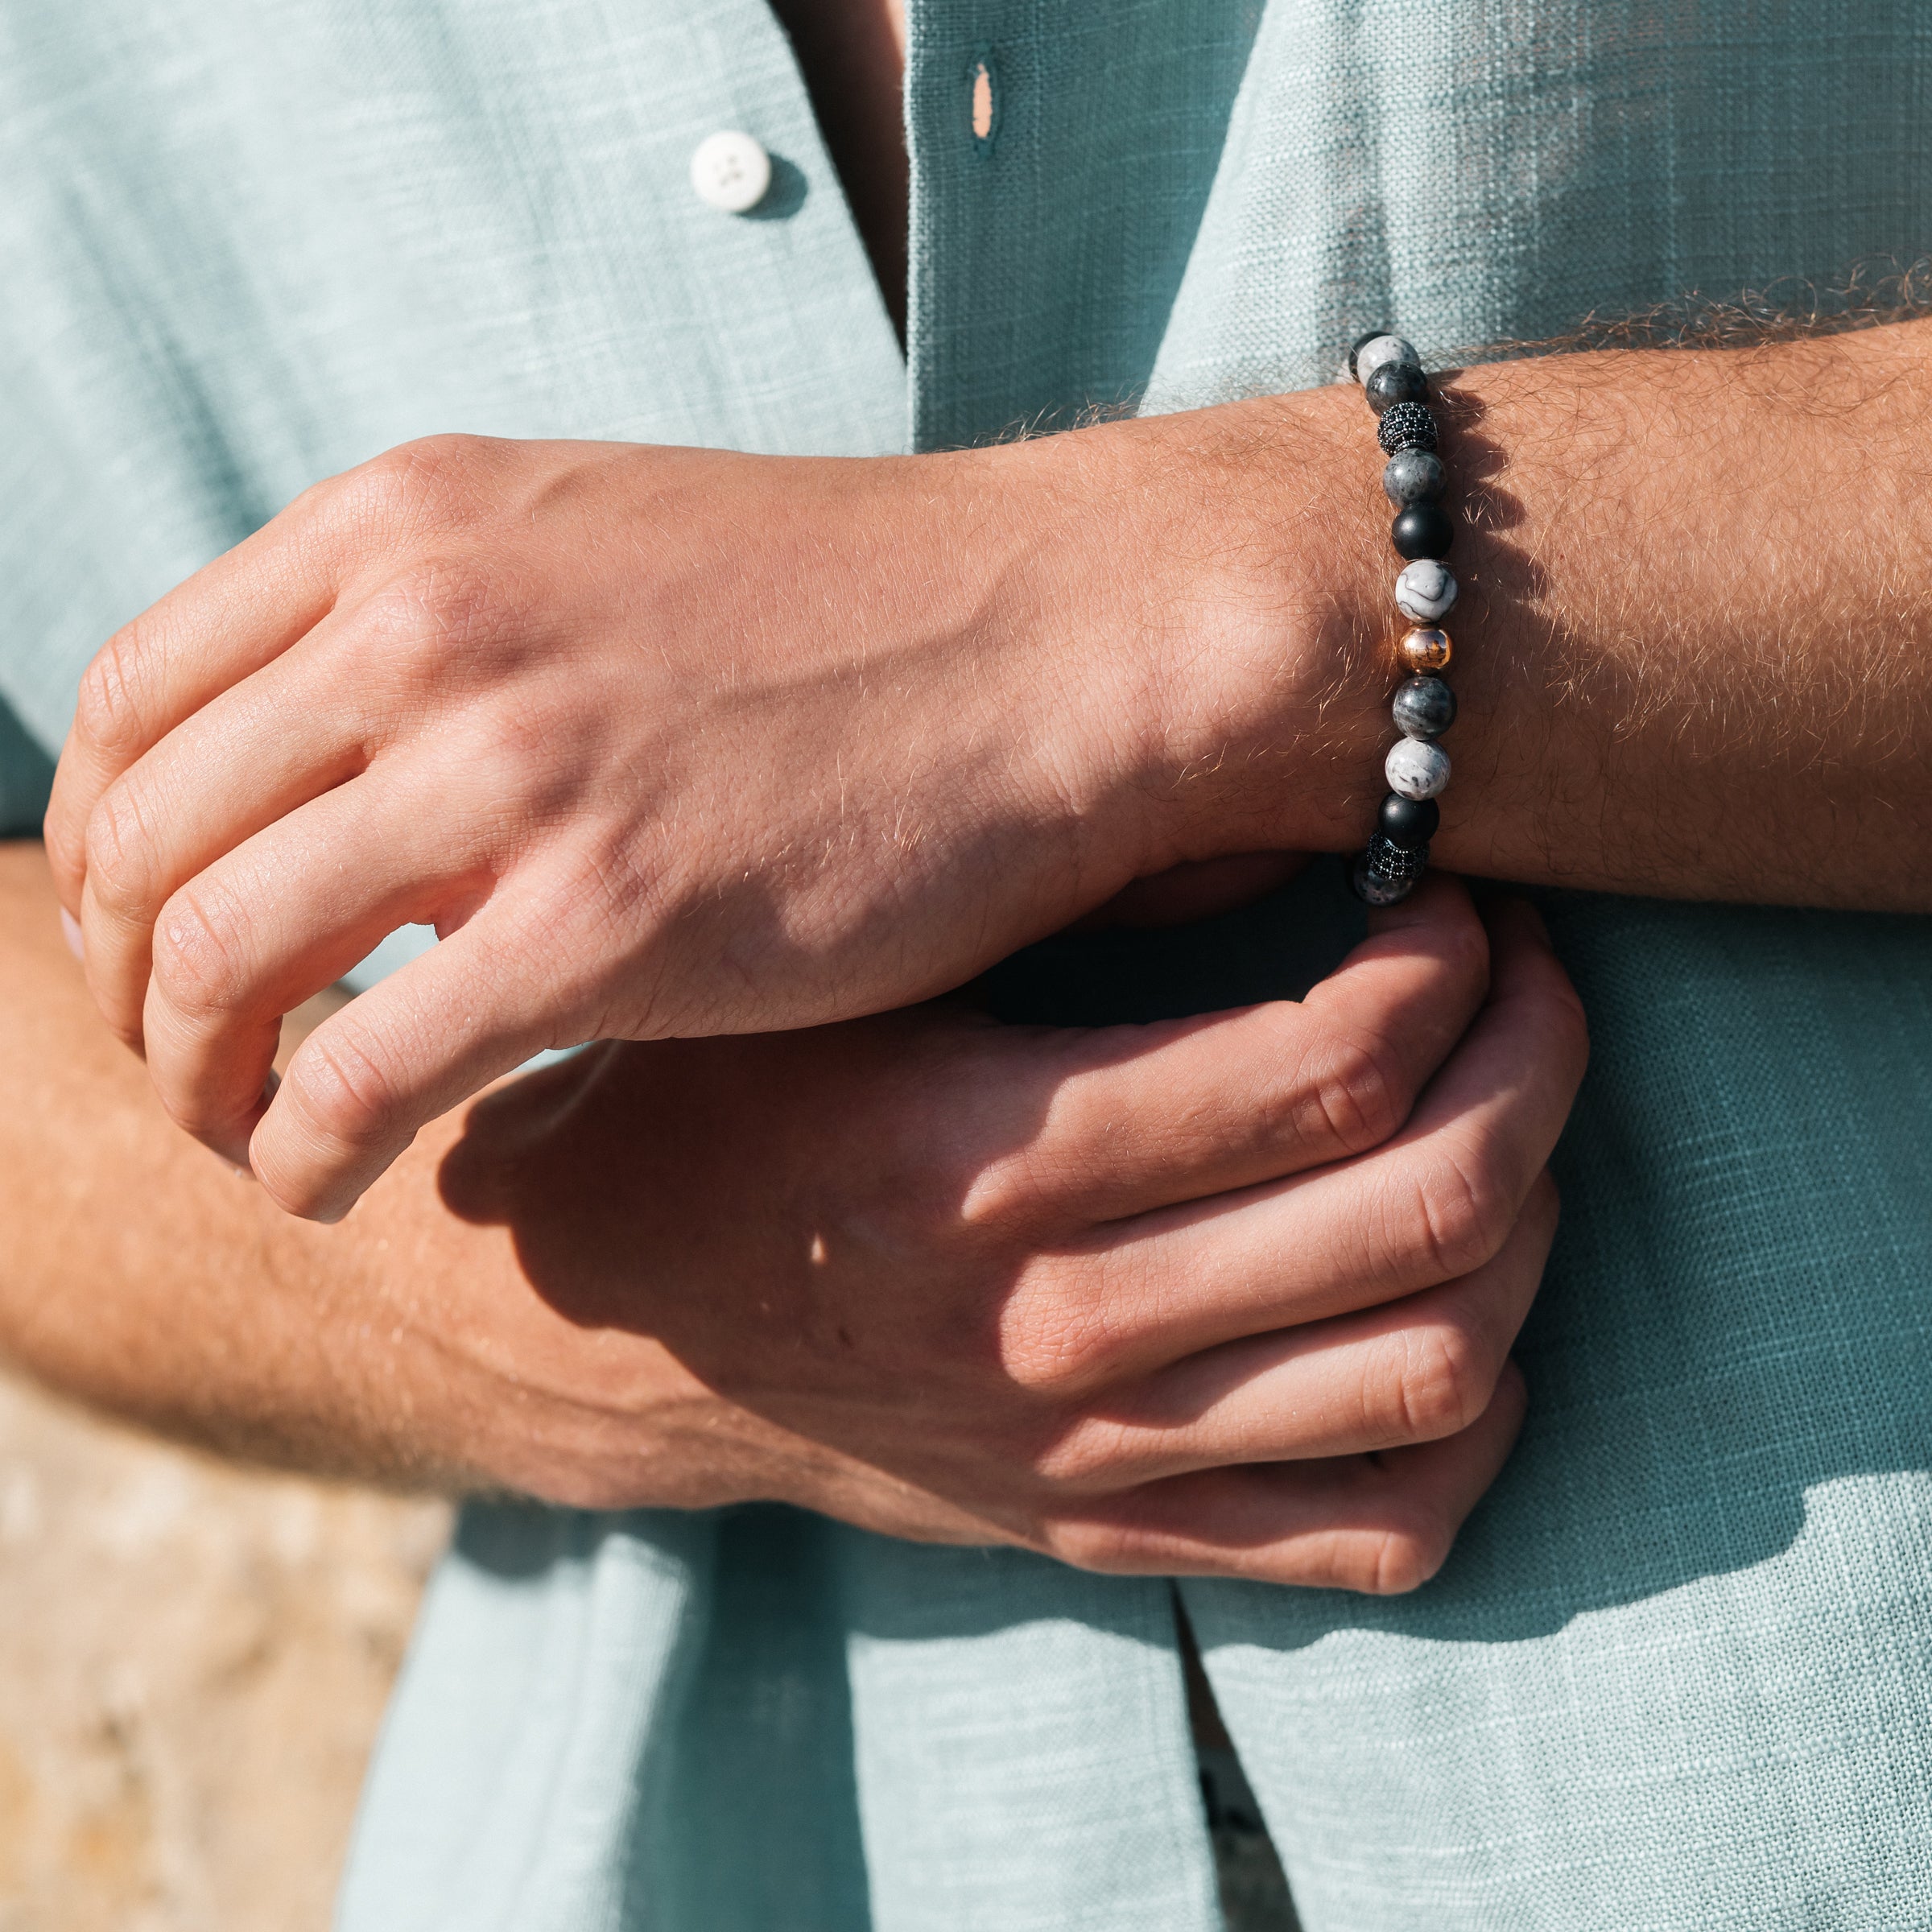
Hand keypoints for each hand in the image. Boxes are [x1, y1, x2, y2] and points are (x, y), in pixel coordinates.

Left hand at [44, 421, 1370, 1219]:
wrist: (1060, 639)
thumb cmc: (861, 613)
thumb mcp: (604, 549)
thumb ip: (445, 628)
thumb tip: (340, 763)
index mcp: (406, 524)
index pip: (130, 696)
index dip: (101, 847)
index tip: (146, 937)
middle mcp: (420, 626)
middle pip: (141, 841)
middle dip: (125, 987)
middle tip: (181, 1066)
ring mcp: (504, 772)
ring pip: (214, 962)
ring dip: (194, 1080)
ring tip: (244, 1137)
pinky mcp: (598, 922)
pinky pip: (350, 1072)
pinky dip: (297, 1152)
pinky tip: (333, 1187)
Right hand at [437, 877, 1587, 1589]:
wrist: (603, 1327)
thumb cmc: (721, 1102)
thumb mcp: (846, 971)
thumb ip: (1065, 899)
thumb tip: (1300, 822)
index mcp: (983, 1154)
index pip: (1319, 1072)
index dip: (1446, 969)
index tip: (1454, 905)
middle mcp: (1051, 1323)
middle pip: (1417, 1212)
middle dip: (1537, 1070)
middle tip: (1532, 986)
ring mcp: (1088, 1454)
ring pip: (1430, 1372)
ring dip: (1529, 1231)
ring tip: (1502, 1131)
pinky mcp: (1101, 1533)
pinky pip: (1371, 1530)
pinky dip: (1470, 1431)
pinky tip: (1455, 1314)